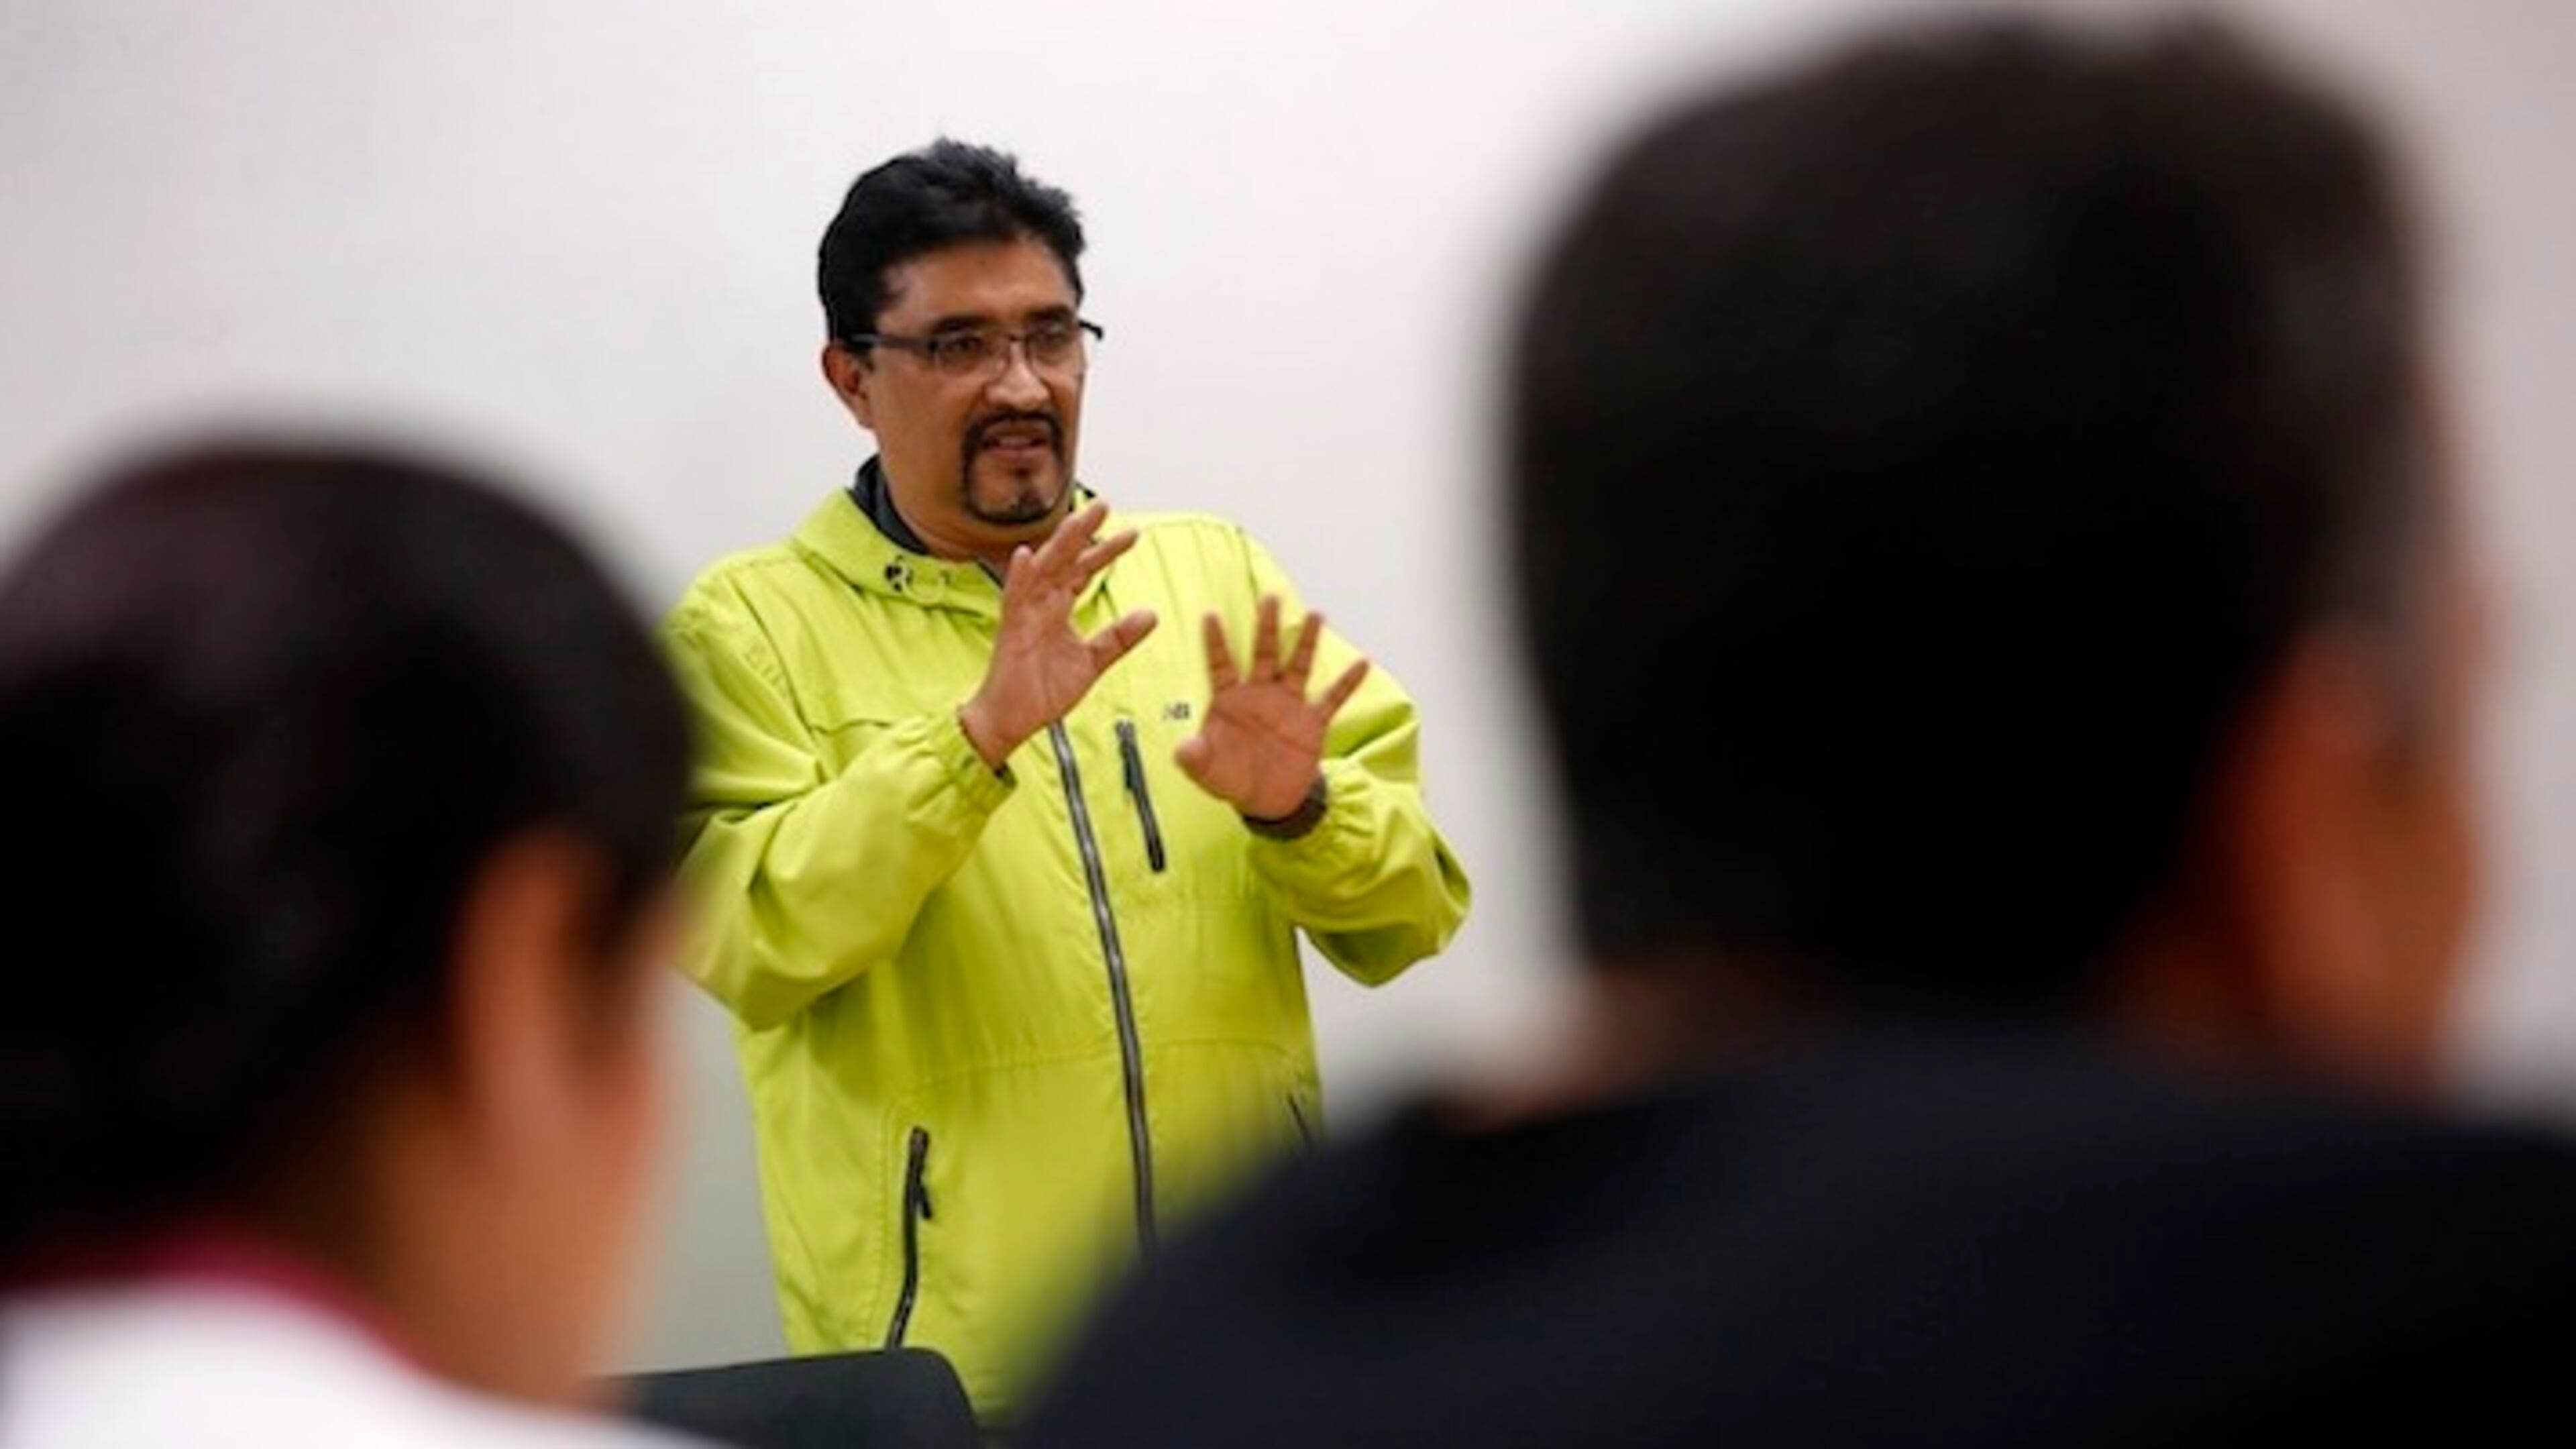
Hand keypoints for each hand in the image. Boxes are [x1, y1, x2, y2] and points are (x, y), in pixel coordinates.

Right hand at [960, 503, 1158, 768]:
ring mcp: (1024, 613)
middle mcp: (1041, 603)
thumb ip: (1119, 638)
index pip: (1084, 571)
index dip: (1106, 552)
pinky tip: (1025, 555)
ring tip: (1076, 520)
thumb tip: (1151, 614)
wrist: (1014, 719)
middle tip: (1104, 505)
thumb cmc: (1043, 690)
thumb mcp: (1093, 661)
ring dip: (1058, 544)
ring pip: (1043, 569)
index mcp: (1058, 608)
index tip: (1132, 535)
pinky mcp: (1011, 629)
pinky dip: (1019, 576)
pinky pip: (1013, 597)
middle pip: (1065, 560)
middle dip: (1083, 533)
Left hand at [1177, 595, 1367, 819]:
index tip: (1208, 614)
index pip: (1221, 665)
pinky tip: (1362, 663)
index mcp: (1230, 700)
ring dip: (1306, 642)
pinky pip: (1331, 699)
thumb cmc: (1231, 778)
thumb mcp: (1207, 772)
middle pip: (1263, 653)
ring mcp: (1288, 705)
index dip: (1215, 642)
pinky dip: (1347, 683)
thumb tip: (1183, 749)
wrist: (1267, 800)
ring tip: (1316, 614)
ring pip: (1297, 666)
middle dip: (1266, 626)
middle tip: (1270, 598)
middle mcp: (1261, 694)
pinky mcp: (1312, 723)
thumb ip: (1195, 758)